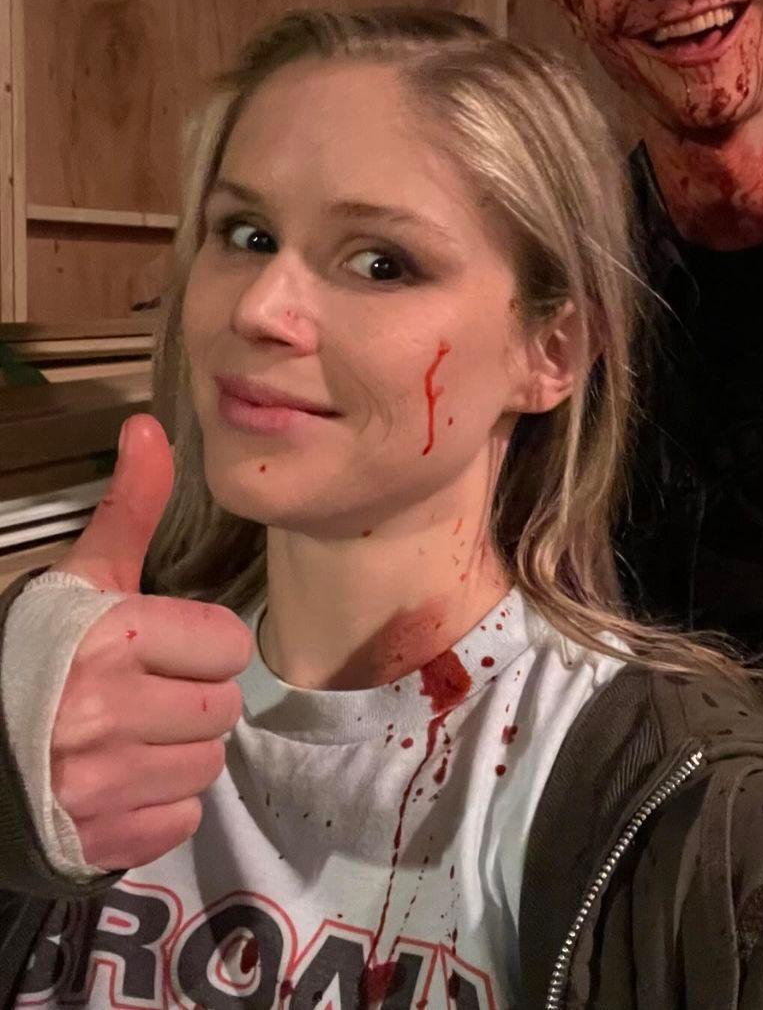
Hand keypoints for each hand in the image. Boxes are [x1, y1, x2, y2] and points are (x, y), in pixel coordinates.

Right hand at [49, 414, 252, 869]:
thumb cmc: (30, 653)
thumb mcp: (80, 577)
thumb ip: (128, 508)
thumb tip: (149, 425)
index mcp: (117, 638)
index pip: (228, 646)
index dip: (201, 646)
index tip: (165, 647)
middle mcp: (113, 713)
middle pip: (223, 708)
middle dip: (193, 698)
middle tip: (146, 693)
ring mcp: (106, 784)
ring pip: (205, 765)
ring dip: (178, 752)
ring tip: (131, 735)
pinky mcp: (101, 841)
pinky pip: (179, 820)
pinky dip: (157, 805)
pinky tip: (120, 780)